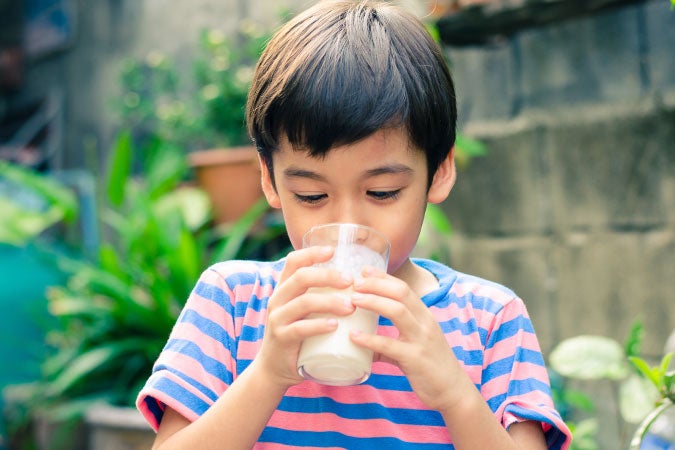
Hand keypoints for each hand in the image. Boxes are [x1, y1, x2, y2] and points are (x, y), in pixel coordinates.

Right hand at [254, 246, 355, 387]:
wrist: (274, 368)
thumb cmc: (298, 336)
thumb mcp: (303, 312)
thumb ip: (319, 296)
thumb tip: (355, 282)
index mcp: (284, 289)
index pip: (293, 262)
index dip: (312, 252)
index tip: (333, 250)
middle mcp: (277, 300)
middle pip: (301, 277)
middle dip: (328, 276)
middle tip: (350, 281)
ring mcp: (278, 319)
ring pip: (304, 302)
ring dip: (330, 301)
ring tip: (350, 306)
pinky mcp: (282, 339)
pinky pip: (300, 329)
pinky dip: (319, 325)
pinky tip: (335, 326)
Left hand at [349, 267, 466, 411]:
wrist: (454, 391)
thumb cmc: (431, 367)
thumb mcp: (414, 346)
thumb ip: (390, 341)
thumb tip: (363, 341)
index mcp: (425, 316)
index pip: (404, 288)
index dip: (383, 277)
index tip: (364, 270)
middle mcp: (425, 323)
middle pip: (401, 293)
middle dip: (377, 284)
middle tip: (355, 282)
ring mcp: (421, 339)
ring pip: (397, 311)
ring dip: (373, 302)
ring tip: (353, 300)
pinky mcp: (415, 359)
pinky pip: (389, 345)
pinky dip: (370, 339)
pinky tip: (354, 336)